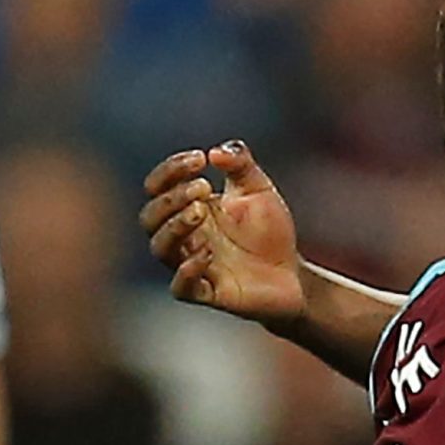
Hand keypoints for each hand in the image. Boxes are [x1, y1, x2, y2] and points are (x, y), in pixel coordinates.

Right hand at [141, 141, 305, 325]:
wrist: (293, 273)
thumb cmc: (269, 230)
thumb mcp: (259, 189)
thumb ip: (241, 165)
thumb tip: (217, 151)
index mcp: (189, 207)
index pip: (158, 187)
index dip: (171, 170)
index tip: (200, 159)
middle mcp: (184, 236)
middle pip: (151, 217)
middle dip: (171, 198)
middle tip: (203, 189)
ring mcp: (193, 264)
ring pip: (160, 248)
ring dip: (175, 227)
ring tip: (200, 211)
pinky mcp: (208, 292)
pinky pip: (181, 287)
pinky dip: (187, 270)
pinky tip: (206, 253)